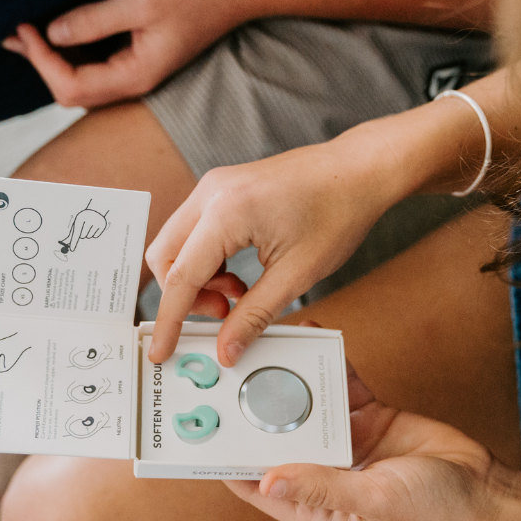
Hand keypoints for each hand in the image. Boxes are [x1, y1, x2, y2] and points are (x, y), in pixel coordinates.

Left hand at [1, 0, 252, 109]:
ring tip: (24, 31)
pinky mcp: (139, 55)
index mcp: (134, 75)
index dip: (40, 61)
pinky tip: (57, 29)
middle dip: (40, 64)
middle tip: (14, 31)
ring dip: (52, 59)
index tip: (24, 26)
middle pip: (72, 92)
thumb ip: (93, 20)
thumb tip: (52, 33)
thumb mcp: (140, 0)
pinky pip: (96, 63)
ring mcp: (137, 70)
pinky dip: (71, 50)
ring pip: (82, 79)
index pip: (70, 87)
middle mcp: (134, 81)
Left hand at [60, 204, 108, 250]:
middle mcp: (88, 220)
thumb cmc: (84, 217)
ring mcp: (96, 222)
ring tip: (90, 225)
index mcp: (80, 218)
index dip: (74, 242)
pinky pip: (95, 236)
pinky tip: (95, 227)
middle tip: (84, 227)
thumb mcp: (77, 221)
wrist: (96, 208)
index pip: (76, 233)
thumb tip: (65, 242)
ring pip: (89, 236)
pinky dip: (94, 233)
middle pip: (83, 236)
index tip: (71, 249)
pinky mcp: (102, 225)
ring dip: (88, 233)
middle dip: (82, 234)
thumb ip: (72, 232)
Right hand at [145, 125, 405, 365]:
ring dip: (196, 278)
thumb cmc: (337, 212)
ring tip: (238, 294)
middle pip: (165, 257)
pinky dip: (206, 260)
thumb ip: (253, 315)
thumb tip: (226, 349)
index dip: (169, 321)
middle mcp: (211, 193)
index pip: (180, 277)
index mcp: (226, 213)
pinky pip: (194, 231)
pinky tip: (239, 274)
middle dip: (183, 296)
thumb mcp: (296, 275)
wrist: (359, 170)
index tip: (161, 350)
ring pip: (177, 244)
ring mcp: (214, 186)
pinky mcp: (222, 188)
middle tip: (222, 314)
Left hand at [226, 362, 495, 520]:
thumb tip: (267, 480)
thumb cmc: (431, 511)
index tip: (203, 431)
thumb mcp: (373, 500)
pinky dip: (327, 365)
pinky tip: (313, 338)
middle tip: (224, 374)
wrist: (483, 490)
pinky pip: (337, 387)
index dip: (227, 460)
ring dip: (285, 381)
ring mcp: (342, 443)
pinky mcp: (366, 417)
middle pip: (273, 440)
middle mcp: (320, 472)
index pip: (255, 484)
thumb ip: (322, 487)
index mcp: (313, 505)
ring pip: (302, 407)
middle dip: (250, 411)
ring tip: (262, 347)